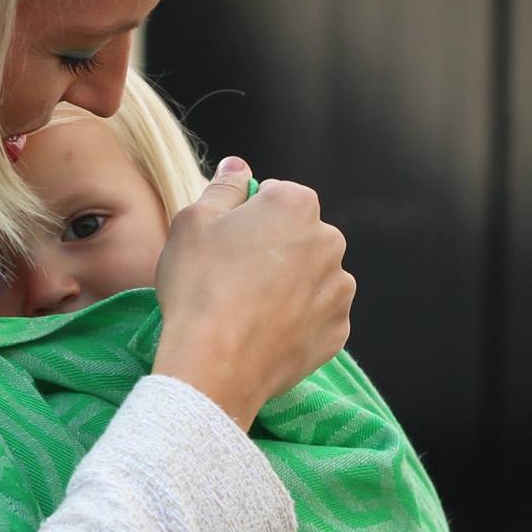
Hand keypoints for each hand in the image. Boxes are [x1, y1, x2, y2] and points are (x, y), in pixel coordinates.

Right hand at [150, 156, 354, 429]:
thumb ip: (223, 187)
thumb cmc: (199, 287)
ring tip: (247, 310)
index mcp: (296, 205)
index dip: (245, 217)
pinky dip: (296, 322)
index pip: (275, 195)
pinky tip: (263, 333)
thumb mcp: (192, 222)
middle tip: (232, 279)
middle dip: (273, 250)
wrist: (214, 365)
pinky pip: (316, 317)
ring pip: (311, 277)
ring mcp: (339, 289)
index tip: (224, 243)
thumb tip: (237, 167)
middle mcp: (330, 241)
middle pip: (299, 236)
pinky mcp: (338, 331)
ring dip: (288, 286)